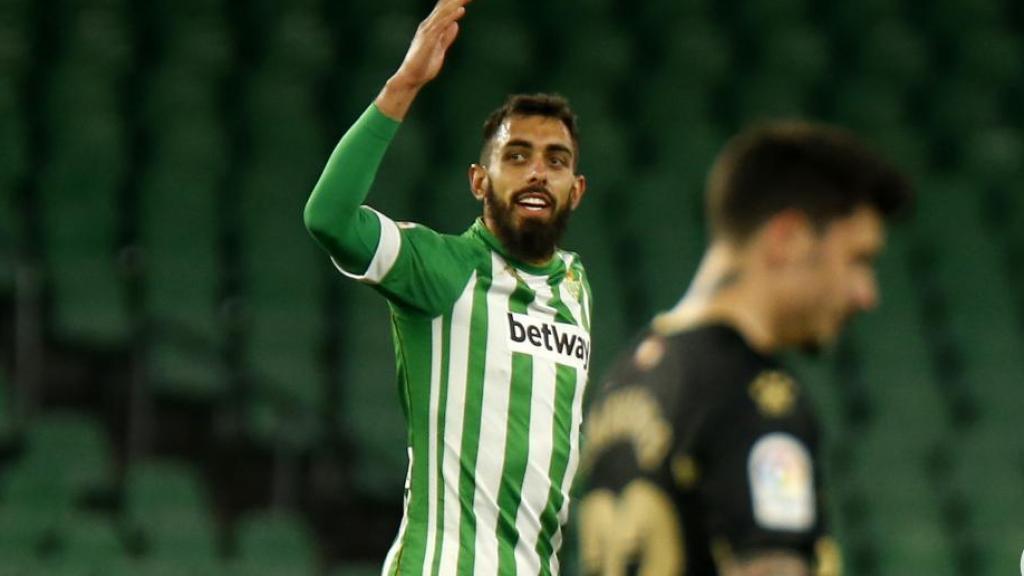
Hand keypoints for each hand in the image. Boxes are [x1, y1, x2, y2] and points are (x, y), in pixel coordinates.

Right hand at [375, 0, 472, 119]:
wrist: (411, 78)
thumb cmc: (423, 65)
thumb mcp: (440, 48)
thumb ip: (446, 36)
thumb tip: (455, 25)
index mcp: (431, 27)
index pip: (445, 10)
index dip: (456, 2)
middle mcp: (428, 25)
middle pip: (445, 6)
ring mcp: (428, 31)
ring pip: (444, 12)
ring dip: (456, 3)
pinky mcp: (428, 39)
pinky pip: (441, 24)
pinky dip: (451, 16)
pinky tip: (461, 10)